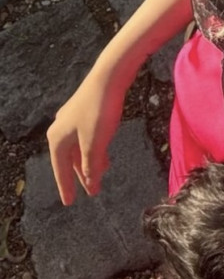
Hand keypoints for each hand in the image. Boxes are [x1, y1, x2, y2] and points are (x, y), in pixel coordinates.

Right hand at [46, 65, 128, 205]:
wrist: (110, 75)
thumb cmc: (99, 110)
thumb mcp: (95, 143)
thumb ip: (92, 165)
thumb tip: (90, 184)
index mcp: (57, 138)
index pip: (61, 169)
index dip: (66, 186)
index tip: (70, 202)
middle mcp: (61, 128)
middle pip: (71, 159)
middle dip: (83, 175)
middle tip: (92, 192)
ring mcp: (73, 118)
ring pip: (81, 147)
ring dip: (91, 162)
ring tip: (103, 173)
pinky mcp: (86, 110)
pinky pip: (88, 136)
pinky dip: (95, 148)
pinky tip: (105, 154)